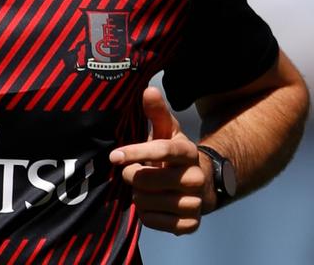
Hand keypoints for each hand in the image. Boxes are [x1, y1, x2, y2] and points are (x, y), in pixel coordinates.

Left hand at [110, 88, 209, 234]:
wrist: (199, 184)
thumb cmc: (173, 155)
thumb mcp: (167, 132)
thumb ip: (157, 113)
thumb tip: (148, 89)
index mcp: (188, 152)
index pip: (161, 150)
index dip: (136, 152)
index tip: (114, 156)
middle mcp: (195, 177)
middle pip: (147, 179)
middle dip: (131, 176)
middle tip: (132, 172)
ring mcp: (195, 202)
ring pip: (147, 201)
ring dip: (137, 195)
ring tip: (143, 188)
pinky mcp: (191, 224)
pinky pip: (154, 221)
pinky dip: (145, 214)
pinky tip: (150, 204)